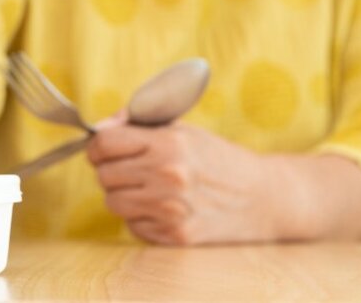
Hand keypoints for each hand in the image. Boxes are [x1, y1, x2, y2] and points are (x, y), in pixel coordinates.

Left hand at [87, 122, 276, 245]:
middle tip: (131, 169)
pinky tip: (164, 207)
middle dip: (111, 170)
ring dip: (124, 195)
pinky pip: (133, 226)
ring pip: (113, 203)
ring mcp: (172, 209)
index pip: (105, 143)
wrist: (262, 197)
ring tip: (147, 187)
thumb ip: (136, 123)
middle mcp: (168, 176)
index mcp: (169, 143)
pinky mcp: (175, 236)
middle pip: (104, 174)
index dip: (98, 146)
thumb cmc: (216, 157)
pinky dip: (141, 217)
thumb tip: (97, 129)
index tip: (103, 150)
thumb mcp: (181, 128)